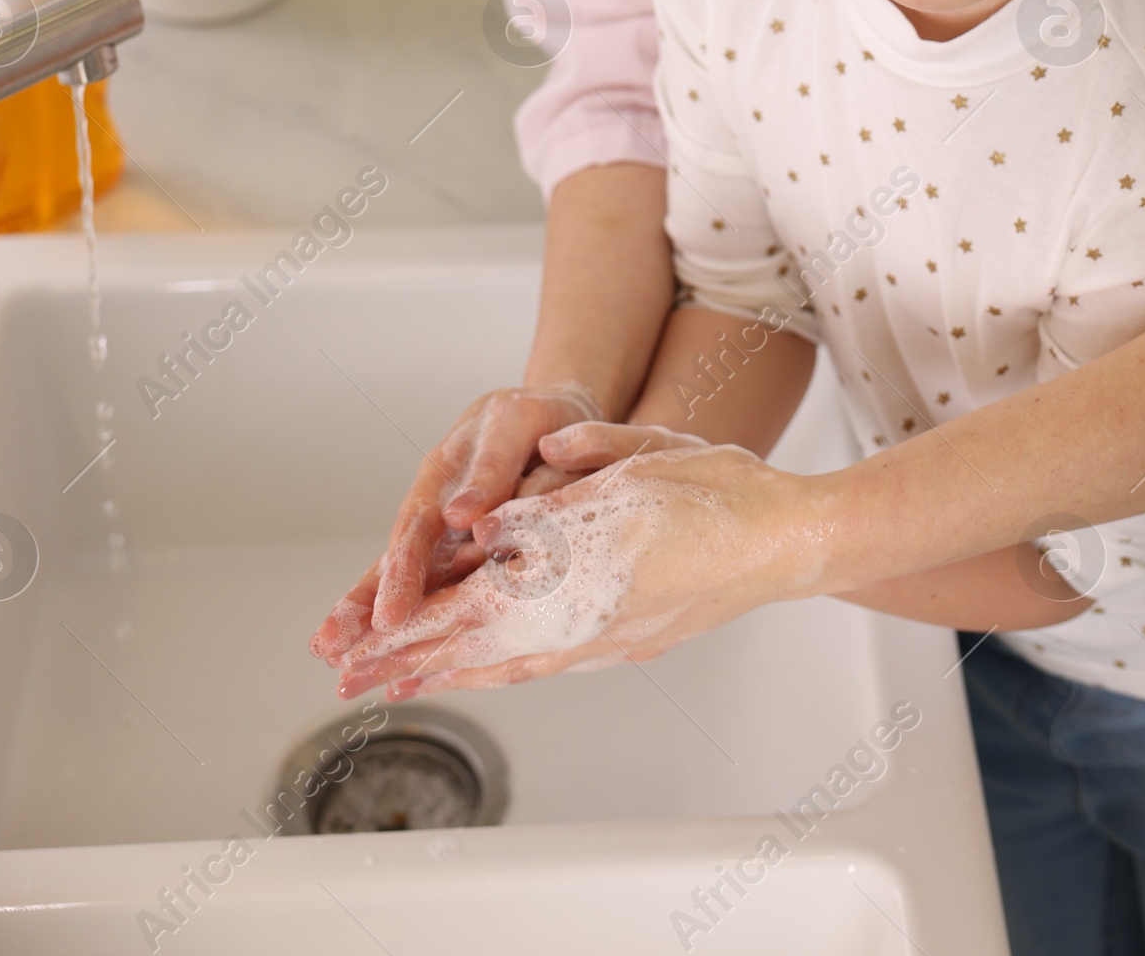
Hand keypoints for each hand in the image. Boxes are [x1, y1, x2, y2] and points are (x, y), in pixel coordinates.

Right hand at [310, 383, 601, 661]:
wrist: (558, 415)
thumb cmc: (538, 417)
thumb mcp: (518, 425)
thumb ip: (492, 469)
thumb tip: (459, 517)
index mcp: (444, 473)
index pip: (417, 530)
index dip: (402, 574)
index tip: (388, 617)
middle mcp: (437, 507)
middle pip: (394, 561)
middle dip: (362, 605)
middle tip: (328, 647)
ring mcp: (448, 532)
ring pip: (409, 580)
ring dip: (371, 618)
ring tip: (333, 657)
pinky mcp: (469, 551)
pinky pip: (442, 586)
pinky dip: (416, 616)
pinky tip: (395, 653)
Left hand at [331, 421, 813, 697]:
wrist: (787, 538)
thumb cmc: (721, 491)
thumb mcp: (638, 460)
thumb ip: (573, 470)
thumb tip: (513, 489)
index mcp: (579, 570)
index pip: (472, 606)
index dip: (411, 625)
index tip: (363, 644)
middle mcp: (585, 619)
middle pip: (480, 649)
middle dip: (413, 663)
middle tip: (356, 680)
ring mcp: (609, 639)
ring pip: (514, 664)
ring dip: (454, 673)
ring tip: (406, 685)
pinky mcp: (630, 643)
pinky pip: (550, 663)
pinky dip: (507, 669)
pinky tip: (496, 671)